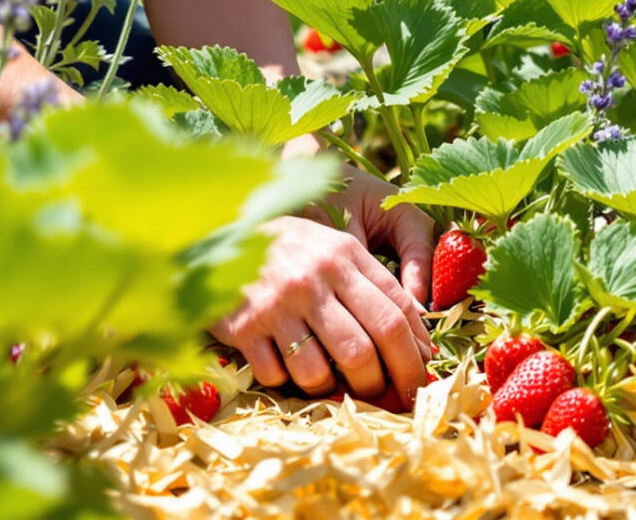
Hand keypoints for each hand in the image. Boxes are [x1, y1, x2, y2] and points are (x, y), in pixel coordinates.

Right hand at [211, 175, 436, 399]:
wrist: (216, 237)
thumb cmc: (287, 249)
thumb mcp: (332, 248)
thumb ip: (374, 284)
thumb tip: (418, 339)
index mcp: (344, 254)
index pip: (398, 312)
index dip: (415, 354)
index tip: (419, 378)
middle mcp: (313, 277)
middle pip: (366, 349)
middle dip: (384, 384)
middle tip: (387, 397)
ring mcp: (278, 304)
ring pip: (321, 373)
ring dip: (333, 390)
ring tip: (333, 385)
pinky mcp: (245, 327)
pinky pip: (278, 377)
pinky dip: (287, 383)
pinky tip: (287, 369)